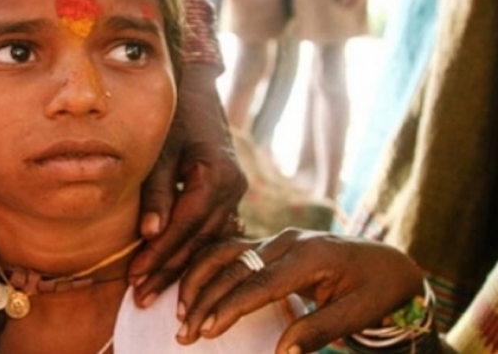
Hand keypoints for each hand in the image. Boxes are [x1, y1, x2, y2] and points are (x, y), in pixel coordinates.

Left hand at [129, 63, 247, 303]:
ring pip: (207, 241)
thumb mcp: (161, 150)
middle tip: (140, 298)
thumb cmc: (174, 116)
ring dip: (180, 268)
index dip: (160, 255)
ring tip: (152, 293)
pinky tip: (176, 274)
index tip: (135, 278)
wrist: (197, 92)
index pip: (185, 226)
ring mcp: (236, 194)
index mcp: (218, 176)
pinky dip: (191, 252)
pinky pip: (211, 232)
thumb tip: (151, 234)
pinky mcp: (229, 197)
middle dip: (168, 271)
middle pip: (198, 241)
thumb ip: (157, 192)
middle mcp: (234, 189)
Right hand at [176, 228, 424, 352]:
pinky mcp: (271, 244)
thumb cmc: (377, 291)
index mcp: (310, 256)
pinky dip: (207, 268)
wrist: (389, 263)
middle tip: (184, 332)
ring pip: (225, 253)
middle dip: (205, 300)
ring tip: (180, 310)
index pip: (258, 283)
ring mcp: (277, 239)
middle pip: (234, 268)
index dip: (229, 308)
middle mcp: (288, 241)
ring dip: (199, 280)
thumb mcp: (358, 315)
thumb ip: (319, 332)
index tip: (205, 331)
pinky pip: (231, 251)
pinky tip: (192, 288)